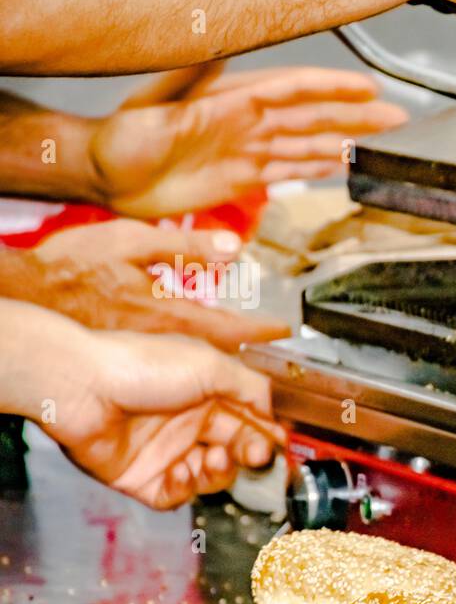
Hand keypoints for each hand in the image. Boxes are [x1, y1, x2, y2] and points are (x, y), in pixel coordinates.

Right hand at [24, 219, 289, 352]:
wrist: (20, 295)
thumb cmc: (70, 267)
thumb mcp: (130, 240)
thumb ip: (184, 246)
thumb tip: (232, 248)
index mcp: (168, 314)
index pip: (230, 329)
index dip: (261, 332)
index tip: (283, 331)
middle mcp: (161, 341)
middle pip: (218, 355)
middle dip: (249, 354)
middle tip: (273, 349)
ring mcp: (144, 353)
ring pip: (197, 364)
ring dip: (225, 362)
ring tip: (248, 356)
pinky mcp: (127, 356)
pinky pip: (172, 364)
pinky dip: (194, 362)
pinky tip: (199, 354)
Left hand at [38, 327, 284, 510]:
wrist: (81, 386)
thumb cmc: (141, 365)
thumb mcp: (211, 364)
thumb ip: (252, 387)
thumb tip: (272, 413)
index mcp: (205, 394)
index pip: (247, 421)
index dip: (264, 434)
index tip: (276, 443)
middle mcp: (187, 423)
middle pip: (234, 451)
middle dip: (249, 454)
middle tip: (254, 455)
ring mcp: (165, 452)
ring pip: (210, 476)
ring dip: (219, 472)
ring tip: (212, 458)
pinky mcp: (142, 477)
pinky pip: (176, 496)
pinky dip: (186, 488)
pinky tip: (182, 470)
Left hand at [88, 64, 407, 217]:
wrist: (109, 178)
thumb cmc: (122, 139)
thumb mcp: (152, 105)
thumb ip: (186, 78)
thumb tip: (212, 49)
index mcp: (232, 100)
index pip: (292, 90)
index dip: (331, 89)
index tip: (367, 89)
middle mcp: (247, 123)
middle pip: (312, 117)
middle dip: (355, 116)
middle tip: (396, 119)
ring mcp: (249, 150)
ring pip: (308, 143)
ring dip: (345, 141)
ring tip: (382, 141)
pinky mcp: (244, 177)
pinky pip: (290, 170)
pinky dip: (318, 168)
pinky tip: (342, 165)